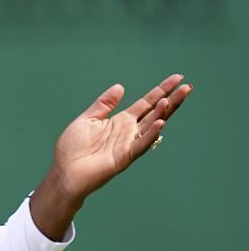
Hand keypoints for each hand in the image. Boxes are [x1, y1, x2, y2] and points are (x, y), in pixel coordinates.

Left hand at [53, 73, 190, 201]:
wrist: (64, 172)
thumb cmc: (72, 148)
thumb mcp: (87, 119)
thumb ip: (104, 104)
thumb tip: (120, 86)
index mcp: (121, 121)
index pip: (146, 103)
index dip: (161, 90)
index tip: (177, 78)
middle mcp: (129, 132)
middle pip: (155, 113)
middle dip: (171, 100)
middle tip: (187, 87)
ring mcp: (128, 144)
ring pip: (151, 127)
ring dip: (162, 113)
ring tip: (171, 99)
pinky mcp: (124, 157)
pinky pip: (141, 145)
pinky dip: (151, 134)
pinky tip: (160, 123)